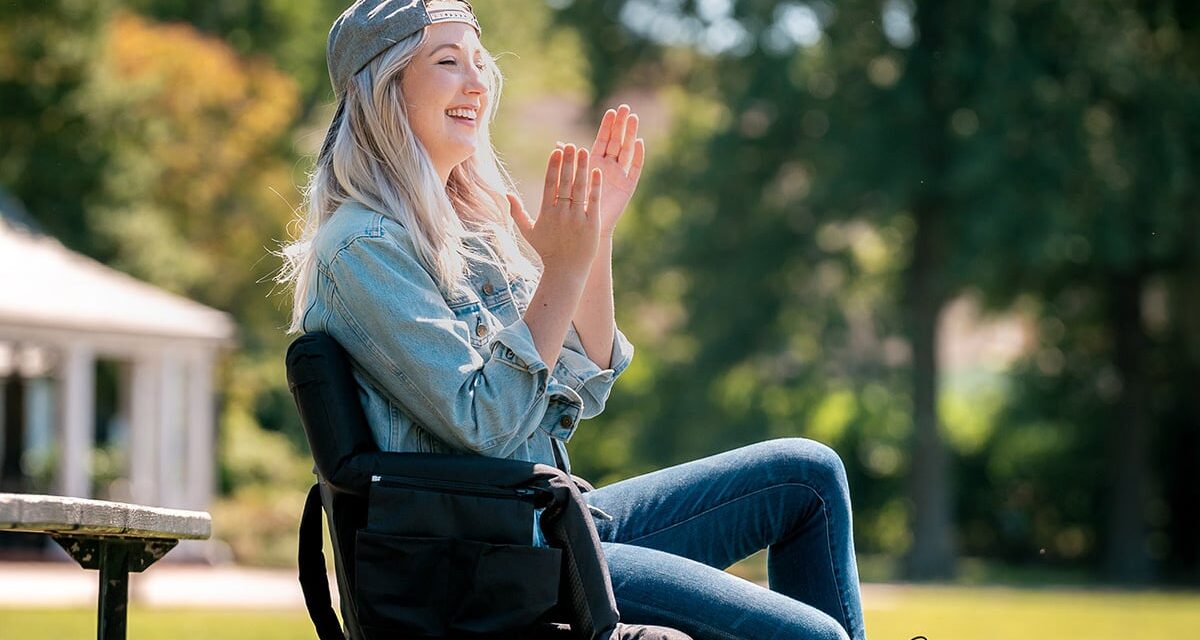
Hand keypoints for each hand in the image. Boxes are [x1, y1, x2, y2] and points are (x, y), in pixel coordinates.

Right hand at [508, 143, 602, 277]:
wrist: (566, 271)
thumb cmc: (547, 251)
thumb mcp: (529, 232)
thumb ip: (517, 213)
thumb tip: (505, 194)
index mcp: (547, 213)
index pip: (550, 184)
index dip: (553, 166)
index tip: (556, 150)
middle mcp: (561, 213)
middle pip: (565, 182)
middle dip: (567, 162)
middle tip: (570, 145)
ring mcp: (577, 218)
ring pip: (579, 188)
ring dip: (581, 168)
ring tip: (583, 151)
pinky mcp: (591, 224)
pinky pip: (593, 201)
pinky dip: (595, 186)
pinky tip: (597, 171)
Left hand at [559, 104, 644, 236]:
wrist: (585, 228)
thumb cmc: (575, 206)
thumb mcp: (569, 181)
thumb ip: (567, 163)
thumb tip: (559, 145)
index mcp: (594, 162)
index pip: (603, 139)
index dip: (607, 126)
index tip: (611, 111)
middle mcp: (609, 166)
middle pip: (617, 141)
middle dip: (621, 125)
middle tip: (625, 108)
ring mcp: (620, 175)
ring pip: (627, 150)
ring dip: (630, 135)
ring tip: (634, 118)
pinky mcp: (628, 186)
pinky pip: (635, 169)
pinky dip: (638, 156)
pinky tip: (640, 143)